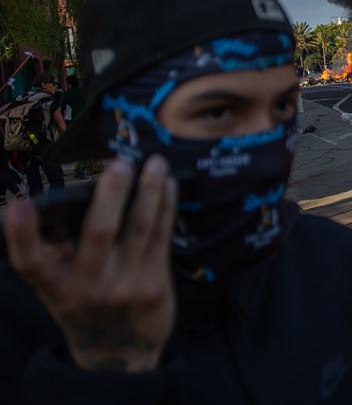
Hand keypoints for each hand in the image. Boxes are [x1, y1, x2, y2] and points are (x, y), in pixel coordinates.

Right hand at [4, 155, 177, 371]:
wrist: (120, 353)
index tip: (19, 203)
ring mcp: (124, 287)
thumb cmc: (85, 305)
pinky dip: (165, 206)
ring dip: (149, 191)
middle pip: (98, 234)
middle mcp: (87, 287)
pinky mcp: (154, 285)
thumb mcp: (58, 286)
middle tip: (119, 163)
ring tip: (154, 162)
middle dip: (111, 195)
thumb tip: (62, 192)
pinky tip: (167, 184)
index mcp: (54, 286)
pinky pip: (161, 237)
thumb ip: (55, 249)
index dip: (21, 233)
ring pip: (139, 229)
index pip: (29, 261)